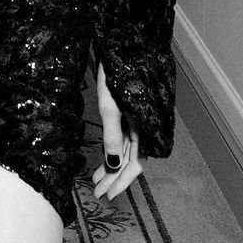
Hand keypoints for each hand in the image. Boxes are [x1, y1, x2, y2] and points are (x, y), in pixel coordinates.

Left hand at [91, 62, 141, 202]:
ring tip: (97, 180)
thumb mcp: (110, 105)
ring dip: (113, 167)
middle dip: (114, 179)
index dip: (120, 182)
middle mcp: (145, 128)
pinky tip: (106, 159)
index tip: (106, 196)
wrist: (127, 47)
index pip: (133, 165)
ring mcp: (140, 122)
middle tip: (98, 192)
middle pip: (131, 161)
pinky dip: (116, 151)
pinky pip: (127, 140)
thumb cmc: (117, 73)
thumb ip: (113, 136)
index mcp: (144, 128)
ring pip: (128, 152)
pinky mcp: (133, 115)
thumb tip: (115, 165)